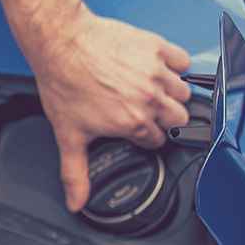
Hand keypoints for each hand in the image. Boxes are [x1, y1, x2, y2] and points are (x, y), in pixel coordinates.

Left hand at [6, 0, 191, 211]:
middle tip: (145, 111)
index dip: (146, 137)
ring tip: (149, 91)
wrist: (60, 42)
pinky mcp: (156, 48)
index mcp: (132, 122)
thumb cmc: (63, 82)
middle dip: (164, 119)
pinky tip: (158, 68)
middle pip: (178, 118)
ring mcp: (156, 73)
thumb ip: (74, 173)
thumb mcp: (68, 134)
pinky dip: (175, 65)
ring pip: (183, 92)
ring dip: (170, 94)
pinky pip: (183, 61)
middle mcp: (149, 99)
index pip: (157, 140)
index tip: (137, 131)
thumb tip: (75, 202)